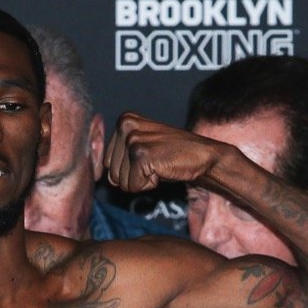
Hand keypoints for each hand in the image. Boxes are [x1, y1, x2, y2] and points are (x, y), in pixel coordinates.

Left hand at [103, 112, 221, 192]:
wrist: (203, 156)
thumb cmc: (172, 155)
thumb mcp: (142, 147)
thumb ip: (119, 155)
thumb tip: (104, 177)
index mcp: (124, 120)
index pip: (107, 163)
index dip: (128, 169)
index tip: (149, 158)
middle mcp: (125, 126)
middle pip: (112, 174)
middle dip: (134, 176)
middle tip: (156, 162)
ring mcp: (133, 139)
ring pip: (121, 182)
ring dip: (141, 181)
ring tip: (159, 165)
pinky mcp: (141, 155)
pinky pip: (133, 187)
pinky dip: (150, 185)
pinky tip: (163, 169)